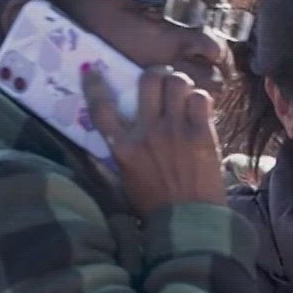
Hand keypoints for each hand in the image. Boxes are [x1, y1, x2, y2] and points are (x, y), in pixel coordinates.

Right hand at [83, 65, 226, 211]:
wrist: (188, 224)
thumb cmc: (156, 205)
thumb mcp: (126, 178)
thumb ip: (122, 150)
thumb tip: (122, 128)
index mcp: (122, 148)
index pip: (101, 107)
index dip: (94, 84)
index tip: (92, 69)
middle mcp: (146, 133)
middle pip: (148, 80)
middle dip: (155, 75)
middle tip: (161, 82)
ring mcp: (174, 131)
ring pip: (176, 81)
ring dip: (180, 83)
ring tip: (183, 94)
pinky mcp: (201, 134)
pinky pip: (200, 98)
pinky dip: (200, 100)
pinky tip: (200, 111)